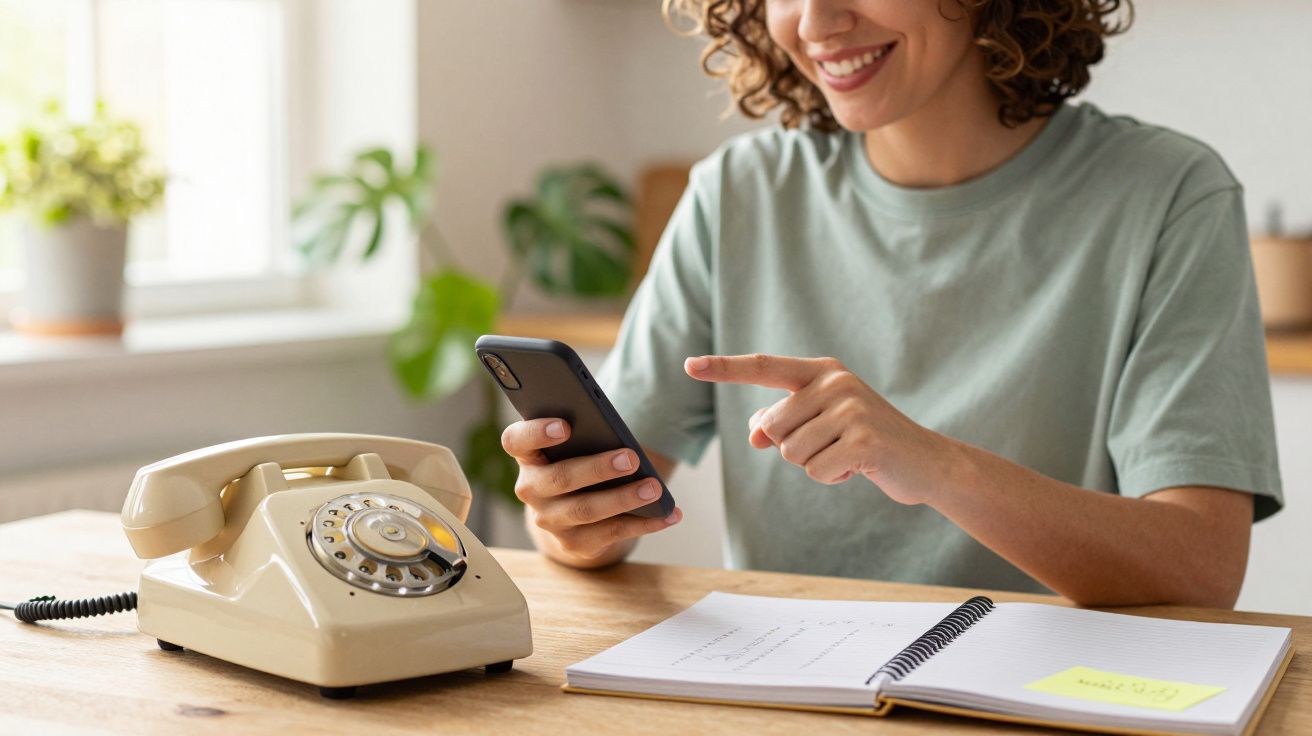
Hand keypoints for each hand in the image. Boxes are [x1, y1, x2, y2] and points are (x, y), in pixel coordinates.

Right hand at [501, 418, 681, 563]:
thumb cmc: (580, 459)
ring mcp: (549, 519)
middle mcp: (531, 489)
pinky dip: (644, 523)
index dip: (537, 433)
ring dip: (623, 499)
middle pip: (559, 478)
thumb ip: (587, 433)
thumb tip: (619, 437)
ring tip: (654, 488)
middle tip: (631, 458)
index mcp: (528, 455)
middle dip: (598, 469)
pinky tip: (669, 514)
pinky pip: (610, 534)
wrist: (574, 508)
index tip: (566, 426)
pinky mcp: (573, 543)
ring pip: (585, 510)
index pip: (516, 441)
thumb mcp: (577, 444)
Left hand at [685, 354, 949, 504]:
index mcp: (821, 371)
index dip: (724, 369)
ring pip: (790, 452)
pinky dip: (832, 478)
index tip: (689, 366)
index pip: (763, 367)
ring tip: (846, 455)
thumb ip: (783, 421)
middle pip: (772, 427)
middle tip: (832, 445)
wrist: (925, 461)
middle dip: (792, 448)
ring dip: (814, 465)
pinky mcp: (863, 438)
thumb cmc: (865, 441)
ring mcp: (851, 408)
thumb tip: (754, 431)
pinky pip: (816, 470)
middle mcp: (835, 381)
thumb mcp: (821, 424)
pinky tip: (858, 468)